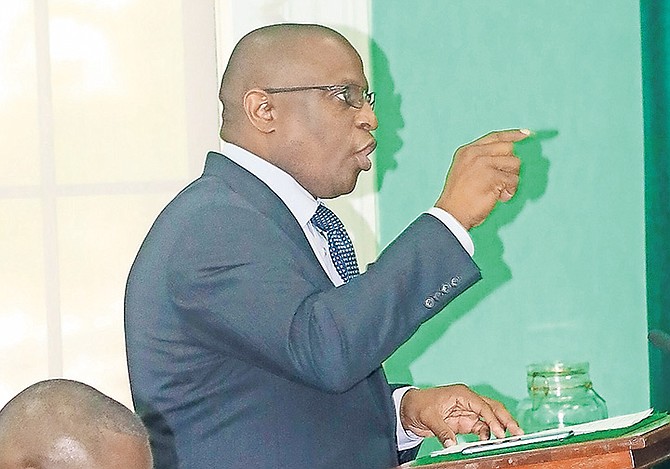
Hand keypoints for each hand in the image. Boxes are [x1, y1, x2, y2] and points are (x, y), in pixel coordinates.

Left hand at [399, 384, 522, 447]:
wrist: (408, 409)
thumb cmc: (418, 404)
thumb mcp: (429, 417)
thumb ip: (442, 430)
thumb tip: (453, 444)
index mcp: (461, 394)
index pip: (483, 406)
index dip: (493, 419)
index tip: (500, 433)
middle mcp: (468, 401)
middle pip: (493, 409)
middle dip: (506, 420)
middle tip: (518, 433)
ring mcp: (467, 412)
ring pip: (490, 419)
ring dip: (500, 428)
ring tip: (510, 440)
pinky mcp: (464, 422)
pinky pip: (481, 428)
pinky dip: (488, 435)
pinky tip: (490, 443)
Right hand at [435, 129, 529, 229]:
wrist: (452, 214)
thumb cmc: (459, 198)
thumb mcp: (466, 170)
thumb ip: (482, 160)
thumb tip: (509, 158)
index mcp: (468, 151)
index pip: (495, 137)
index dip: (512, 135)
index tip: (527, 135)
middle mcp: (475, 153)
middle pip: (508, 148)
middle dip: (512, 164)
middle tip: (506, 179)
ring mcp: (483, 163)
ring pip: (514, 163)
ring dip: (512, 179)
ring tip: (499, 191)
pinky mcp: (492, 176)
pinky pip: (513, 179)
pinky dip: (510, 191)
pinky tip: (500, 197)